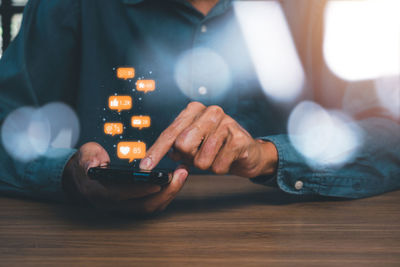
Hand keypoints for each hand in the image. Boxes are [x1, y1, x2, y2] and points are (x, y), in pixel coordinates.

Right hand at [62, 142, 188, 213]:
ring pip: (151, 207)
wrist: (84, 175)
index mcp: (100, 193)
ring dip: (170, 193)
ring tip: (182, 174)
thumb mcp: (84, 156)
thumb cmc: (87, 163)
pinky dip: (167, 193)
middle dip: (166, 191)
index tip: (159, 180)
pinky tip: (177, 179)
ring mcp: (125, 207)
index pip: (123, 195)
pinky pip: (153, 204)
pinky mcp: (134, 205)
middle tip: (181, 173)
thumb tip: (94, 165)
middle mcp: (114, 205)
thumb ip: (88, 159)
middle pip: (144, 205)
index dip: (141, 190)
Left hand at [140, 102, 277, 177]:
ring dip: (207, 165)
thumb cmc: (216, 148)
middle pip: (183, 145)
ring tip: (217, 156)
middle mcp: (210, 111)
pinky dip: (220, 168)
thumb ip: (177, 148)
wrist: (248, 153)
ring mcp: (226, 122)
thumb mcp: (193, 146)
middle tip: (200, 155)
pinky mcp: (239, 138)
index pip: (170, 133)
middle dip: (189, 158)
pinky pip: (218, 166)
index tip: (144, 167)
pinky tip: (228, 159)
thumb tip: (169, 154)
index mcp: (193, 110)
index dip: (156, 152)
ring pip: (201, 159)